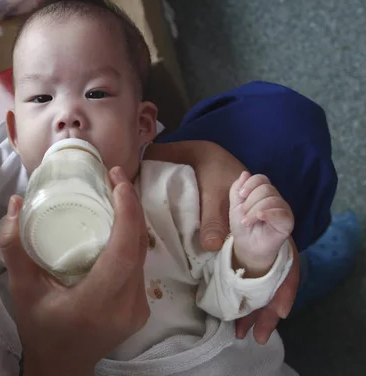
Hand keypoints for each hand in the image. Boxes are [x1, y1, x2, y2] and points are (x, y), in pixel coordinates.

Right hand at [0, 167, 148, 375]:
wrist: (62, 365)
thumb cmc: (40, 329)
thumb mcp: (21, 289)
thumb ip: (15, 247)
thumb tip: (16, 203)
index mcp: (97, 302)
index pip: (124, 250)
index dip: (127, 211)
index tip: (117, 180)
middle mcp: (126, 305)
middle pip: (138, 246)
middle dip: (131, 205)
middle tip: (114, 176)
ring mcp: (138, 309)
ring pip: (143, 253)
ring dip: (133, 220)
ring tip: (115, 192)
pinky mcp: (141, 308)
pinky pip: (140, 264)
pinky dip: (132, 238)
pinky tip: (118, 221)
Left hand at [145, 141, 297, 342]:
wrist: (200, 155)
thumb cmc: (209, 167)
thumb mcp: (211, 187)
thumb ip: (213, 214)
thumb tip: (214, 246)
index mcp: (266, 214)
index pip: (286, 254)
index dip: (285, 283)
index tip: (281, 310)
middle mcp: (264, 227)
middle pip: (277, 272)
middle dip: (270, 304)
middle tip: (259, 333)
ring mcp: (250, 234)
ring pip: (262, 273)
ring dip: (257, 303)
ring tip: (249, 331)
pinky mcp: (235, 237)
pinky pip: (245, 266)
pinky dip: (244, 289)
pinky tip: (238, 309)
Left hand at [230, 172, 294, 275]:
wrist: (247, 246)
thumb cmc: (243, 225)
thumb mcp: (235, 206)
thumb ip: (237, 190)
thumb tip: (245, 173)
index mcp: (263, 192)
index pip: (261, 178)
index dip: (250, 184)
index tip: (241, 195)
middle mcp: (275, 198)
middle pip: (266, 188)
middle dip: (250, 201)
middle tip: (243, 214)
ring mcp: (282, 209)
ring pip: (272, 200)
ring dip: (254, 210)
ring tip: (246, 222)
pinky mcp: (288, 222)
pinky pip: (281, 213)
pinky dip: (268, 213)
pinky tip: (259, 218)